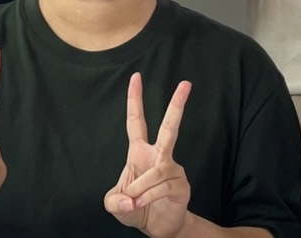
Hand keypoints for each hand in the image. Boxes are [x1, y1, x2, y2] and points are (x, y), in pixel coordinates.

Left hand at [104, 73, 191, 237]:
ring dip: (140, 189)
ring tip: (134, 201)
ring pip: (156, 171)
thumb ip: (114, 201)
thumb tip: (129, 199)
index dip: (135, 99)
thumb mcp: (114, 204)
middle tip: (186, 83)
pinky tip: (142, 204)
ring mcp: (172, 169)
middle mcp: (159, 155)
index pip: (136, 121)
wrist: (157, 228)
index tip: (136, 76)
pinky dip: (147, 198)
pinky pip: (160, 187)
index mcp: (140, 152)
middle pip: (170, 126)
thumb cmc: (135, 208)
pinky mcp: (181, 185)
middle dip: (177, 104)